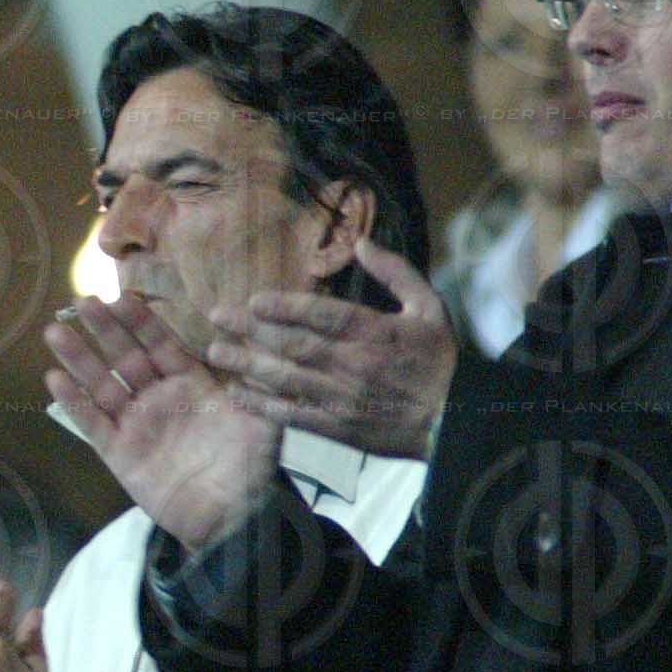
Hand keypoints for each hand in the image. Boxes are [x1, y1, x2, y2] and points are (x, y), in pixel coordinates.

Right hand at [44, 294, 280, 549]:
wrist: (234, 518)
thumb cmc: (252, 467)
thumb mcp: (264, 417)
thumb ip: (256, 377)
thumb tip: (256, 331)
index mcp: (190, 385)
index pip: (161, 344)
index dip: (142, 322)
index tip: (123, 297)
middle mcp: (158, 399)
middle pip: (125, 357)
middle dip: (104, 330)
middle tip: (82, 302)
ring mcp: (136, 425)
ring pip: (102, 385)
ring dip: (79, 359)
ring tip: (56, 333)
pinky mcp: (119, 453)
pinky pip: (93, 424)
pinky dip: (74, 403)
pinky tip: (55, 379)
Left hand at [203, 238, 455, 458]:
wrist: (455, 422)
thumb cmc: (440, 360)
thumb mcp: (429, 306)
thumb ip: (396, 272)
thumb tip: (360, 242)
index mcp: (376, 332)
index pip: (324, 316)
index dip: (287, 307)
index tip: (254, 300)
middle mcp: (354, 365)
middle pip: (295, 345)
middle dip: (252, 330)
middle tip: (217, 317)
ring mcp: (342, 399)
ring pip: (287, 379)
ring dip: (248, 365)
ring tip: (216, 352)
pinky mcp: (337, 428)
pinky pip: (293, 415)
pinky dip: (264, 405)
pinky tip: (238, 393)